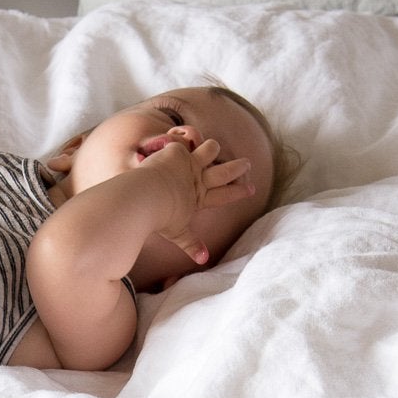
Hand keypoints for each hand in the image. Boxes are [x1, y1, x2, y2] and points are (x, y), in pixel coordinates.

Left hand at [139, 138, 254, 265]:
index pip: (224, 195)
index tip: (251, 189)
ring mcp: (190, 164)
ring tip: (213, 147)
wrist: (146, 197)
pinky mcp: (177, 151)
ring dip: (212, 148)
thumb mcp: (177, 233)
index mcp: (199, 199)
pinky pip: (184, 140)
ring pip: (210, 149)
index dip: (238, 192)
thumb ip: (191, 244)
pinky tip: (178, 137)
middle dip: (237, 168)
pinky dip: (182, 139)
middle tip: (247, 164)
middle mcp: (198, 180)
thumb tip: (204, 260)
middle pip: (224, 172)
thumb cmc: (159, 218)